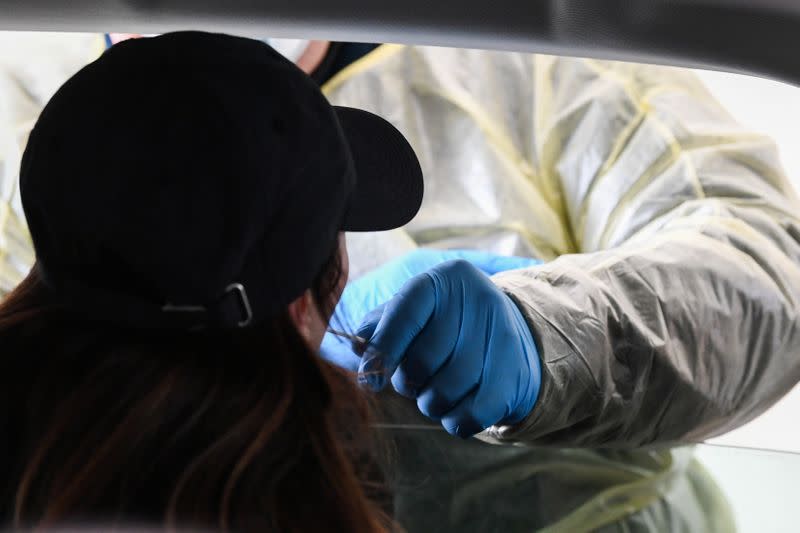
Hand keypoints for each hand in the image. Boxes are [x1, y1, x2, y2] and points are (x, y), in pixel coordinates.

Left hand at [356, 259, 540, 437]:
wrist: (505, 332)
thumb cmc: (441, 324)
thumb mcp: (410, 312)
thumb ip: (378, 326)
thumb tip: (359, 348)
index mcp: (445, 278)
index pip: (405, 314)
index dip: (382, 351)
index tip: (369, 381)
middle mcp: (478, 299)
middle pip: (423, 360)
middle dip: (407, 382)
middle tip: (411, 382)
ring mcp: (503, 334)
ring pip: (447, 390)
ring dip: (430, 404)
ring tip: (432, 395)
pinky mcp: (517, 371)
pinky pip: (476, 412)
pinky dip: (456, 422)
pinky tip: (453, 415)